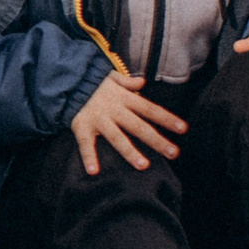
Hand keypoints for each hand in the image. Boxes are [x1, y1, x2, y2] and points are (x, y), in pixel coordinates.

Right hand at [70, 73, 185, 174]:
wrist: (66, 80)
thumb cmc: (91, 82)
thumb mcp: (110, 77)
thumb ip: (127, 81)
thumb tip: (142, 82)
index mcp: (124, 98)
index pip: (150, 109)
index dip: (167, 119)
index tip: (183, 129)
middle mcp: (114, 110)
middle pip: (139, 127)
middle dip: (157, 140)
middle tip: (174, 153)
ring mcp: (99, 119)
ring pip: (117, 138)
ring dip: (130, 152)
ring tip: (144, 166)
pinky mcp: (82, 127)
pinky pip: (86, 144)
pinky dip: (89, 157)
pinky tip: (94, 171)